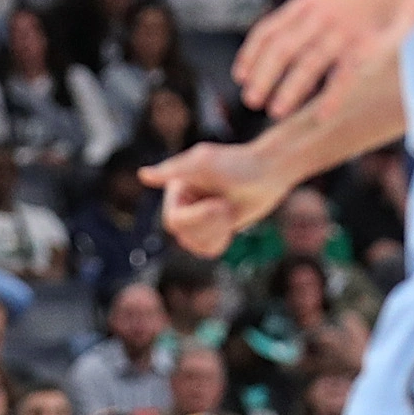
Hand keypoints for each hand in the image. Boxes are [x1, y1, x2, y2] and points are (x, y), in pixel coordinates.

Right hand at [142, 141, 293, 257]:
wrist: (270, 172)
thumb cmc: (238, 163)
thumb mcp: (204, 163)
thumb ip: (173, 170)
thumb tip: (143, 175)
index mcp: (176, 188)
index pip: (174, 220)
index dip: (198, 218)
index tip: (222, 204)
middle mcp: (183, 203)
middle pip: (183, 235)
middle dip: (211, 225)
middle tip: (229, 208)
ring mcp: (198, 217)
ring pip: (193, 245)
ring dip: (218, 232)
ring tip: (231, 212)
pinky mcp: (213, 228)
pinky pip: (205, 250)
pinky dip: (220, 241)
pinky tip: (230, 224)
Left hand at [230, 0, 413, 118]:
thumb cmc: (353, 4)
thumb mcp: (319, 4)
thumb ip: (293, 25)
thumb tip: (259, 59)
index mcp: (303, 6)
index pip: (267, 31)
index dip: (250, 55)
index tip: (240, 78)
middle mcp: (318, 16)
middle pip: (281, 49)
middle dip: (263, 77)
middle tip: (250, 101)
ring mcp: (341, 32)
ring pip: (309, 65)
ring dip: (289, 90)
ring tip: (274, 112)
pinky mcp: (365, 47)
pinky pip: (344, 76)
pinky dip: (332, 97)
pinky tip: (320, 116)